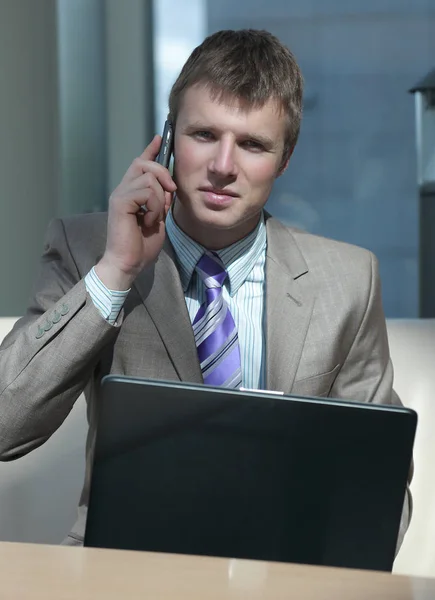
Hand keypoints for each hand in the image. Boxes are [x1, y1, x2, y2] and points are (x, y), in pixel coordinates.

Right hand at [95, 135, 176, 289]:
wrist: (128, 263)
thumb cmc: (142, 245)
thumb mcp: (158, 217)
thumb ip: (161, 199)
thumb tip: (169, 184)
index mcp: (132, 192)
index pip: (140, 164)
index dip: (151, 150)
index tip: (160, 138)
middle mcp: (123, 189)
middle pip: (144, 163)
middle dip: (163, 174)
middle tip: (171, 194)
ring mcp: (120, 194)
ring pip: (149, 178)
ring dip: (160, 199)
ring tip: (155, 217)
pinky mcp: (120, 202)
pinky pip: (146, 191)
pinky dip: (154, 206)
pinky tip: (149, 221)